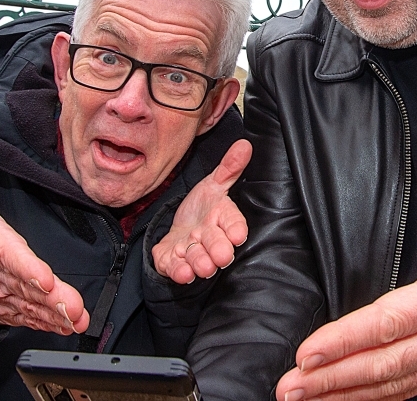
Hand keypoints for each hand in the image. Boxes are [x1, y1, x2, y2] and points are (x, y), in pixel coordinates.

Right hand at [0, 129, 90, 334]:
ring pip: (30, 306)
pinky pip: (29, 318)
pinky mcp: (10, 309)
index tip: (44, 278)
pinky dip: (49, 323)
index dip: (25, 269)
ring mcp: (3, 295)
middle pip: (25, 286)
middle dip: (50, 298)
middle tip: (73, 306)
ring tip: (77, 317)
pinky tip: (69, 325)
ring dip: (55, 313)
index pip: (7, 256)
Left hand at [152, 139, 251, 283]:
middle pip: (216, 245)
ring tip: (200, 266)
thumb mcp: (212, 185)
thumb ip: (229, 168)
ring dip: (199, 263)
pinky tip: (180, 271)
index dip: (236, 229)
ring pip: (197, 260)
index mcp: (221, 219)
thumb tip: (245, 145)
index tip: (238, 235)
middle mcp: (208, 239)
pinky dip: (177, 271)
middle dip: (218, 250)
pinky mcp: (172, 262)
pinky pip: (174, 268)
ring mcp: (191, 252)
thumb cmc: (201, 209)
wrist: (179, 231)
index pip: (233, 223)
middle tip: (220, 256)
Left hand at [276, 166, 416, 400]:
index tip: (309, 350)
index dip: (347, 338)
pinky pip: (404, 391)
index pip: (389, 322)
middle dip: (331, 377)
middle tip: (289, 386)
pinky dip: (371, 400)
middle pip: (381, 363)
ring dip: (342, 393)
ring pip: (389, 384)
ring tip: (300, 398)